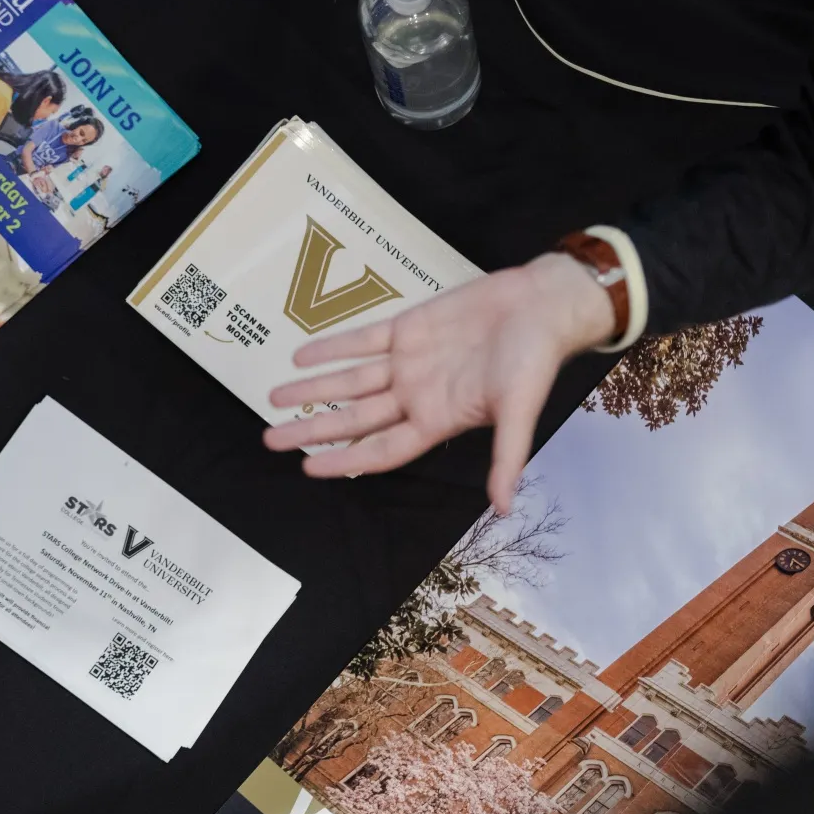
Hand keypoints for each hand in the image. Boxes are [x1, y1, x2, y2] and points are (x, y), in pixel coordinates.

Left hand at [262, 255, 616, 512]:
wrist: (542, 304)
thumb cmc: (535, 361)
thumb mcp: (520, 413)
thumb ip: (506, 459)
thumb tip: (504, 509)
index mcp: (437, 421)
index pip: (379, 450)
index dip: (343, 461)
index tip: (308, 468)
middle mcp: (416, 395)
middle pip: (353, 419)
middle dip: (312, 430)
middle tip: (270, 440)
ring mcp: (409, 363)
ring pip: (350, 381)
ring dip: (313, 389)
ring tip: (274, 399)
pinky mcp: (409, 328)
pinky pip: (362, 340)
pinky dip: (332, 348)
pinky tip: (301, 356)